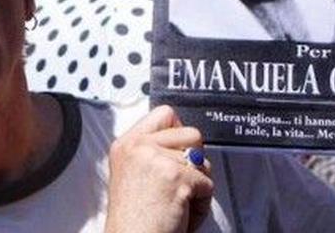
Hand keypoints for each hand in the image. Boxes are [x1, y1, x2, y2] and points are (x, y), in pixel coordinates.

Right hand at [105, 106, 213, 232]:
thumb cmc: (134, 221)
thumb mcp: (131, 174)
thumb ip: (152, 152)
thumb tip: (186, 145)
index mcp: (126, 144)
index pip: (165, 114)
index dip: (179, 133)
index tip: (177, 155)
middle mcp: (139, 147)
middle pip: (191, 134)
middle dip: (193, 162)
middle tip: (179, 185)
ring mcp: (157, 159)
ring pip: (203, 161)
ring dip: (198, 187)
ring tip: (178, 204)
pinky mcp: (176, 177)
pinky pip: (207, 185)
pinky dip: (201, 205)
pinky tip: (181, 214)